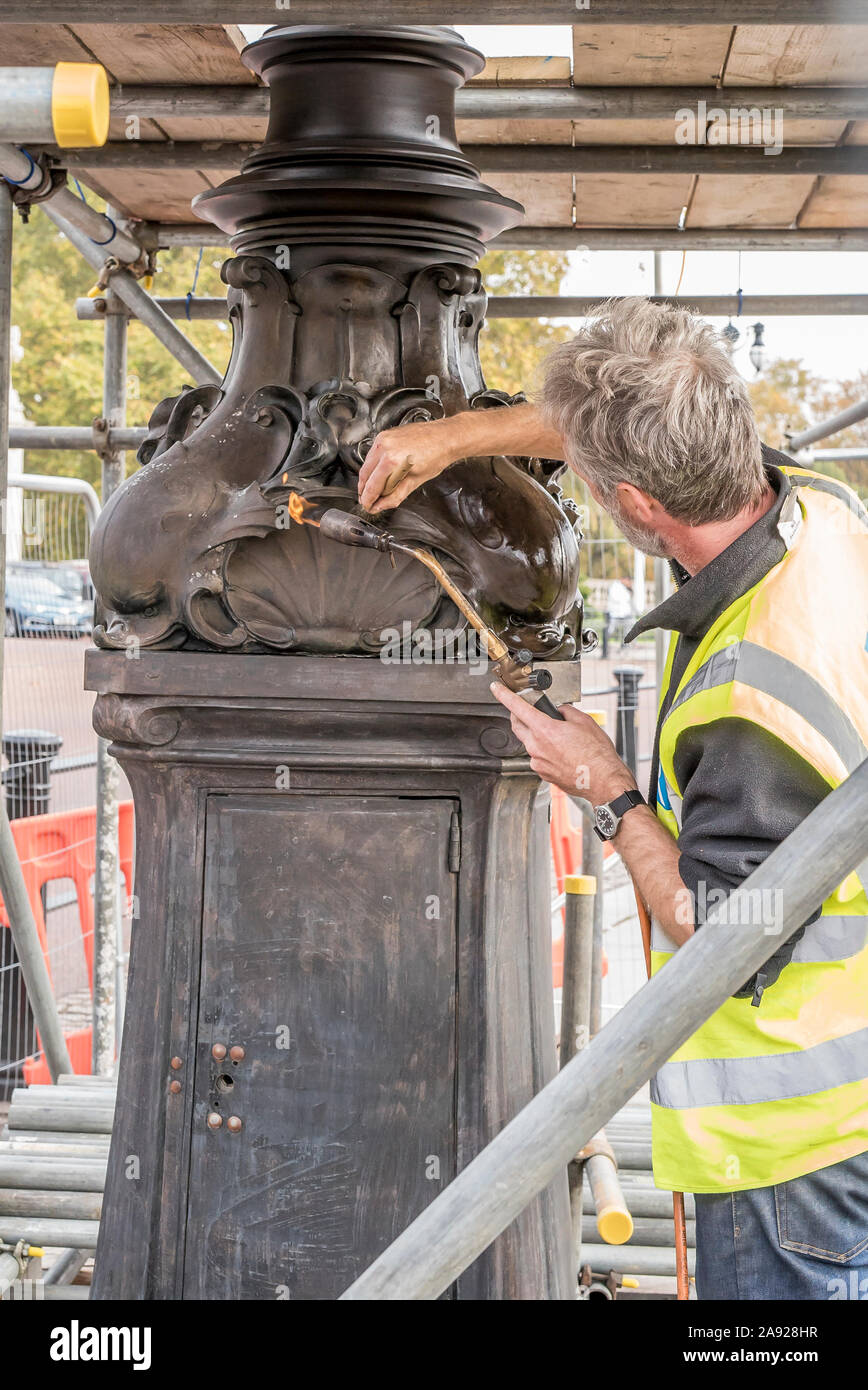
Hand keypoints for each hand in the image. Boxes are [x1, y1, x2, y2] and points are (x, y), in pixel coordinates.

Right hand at [358, 418, 460, 512]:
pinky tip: (379, 474)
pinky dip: (373, 466)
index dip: (367, 499)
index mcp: (392, 461)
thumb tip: (380, 505)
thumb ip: (394, 496)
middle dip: (364, 490)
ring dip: (367, 479)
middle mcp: (385, 447)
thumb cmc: (437, 456)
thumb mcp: (415, 482)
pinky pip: (372, 454)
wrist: (446, 437)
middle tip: (368, 500)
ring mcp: (383, 439)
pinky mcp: (385, 435)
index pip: (372, 486)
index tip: (368, 506)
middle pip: (365, 475)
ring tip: (374, 490)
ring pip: (366, 464)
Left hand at [490, 681, 637, 804]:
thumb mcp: (584, 721)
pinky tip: (562, 753)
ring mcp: (538, 762)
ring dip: (538, 736)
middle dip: (519, 715)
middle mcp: (536, 747)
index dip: (504, 695)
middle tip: (529, 710)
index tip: (496, 689)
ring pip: (529, 743)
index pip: (517, 707)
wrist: (603, 781)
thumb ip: (566, 711)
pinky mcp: (543, 773)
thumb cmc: (597, 755)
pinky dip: (545, 751)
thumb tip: (559, 710)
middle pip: (517, 725)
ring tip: (560, 738)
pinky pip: (538, 757)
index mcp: (544, 730)